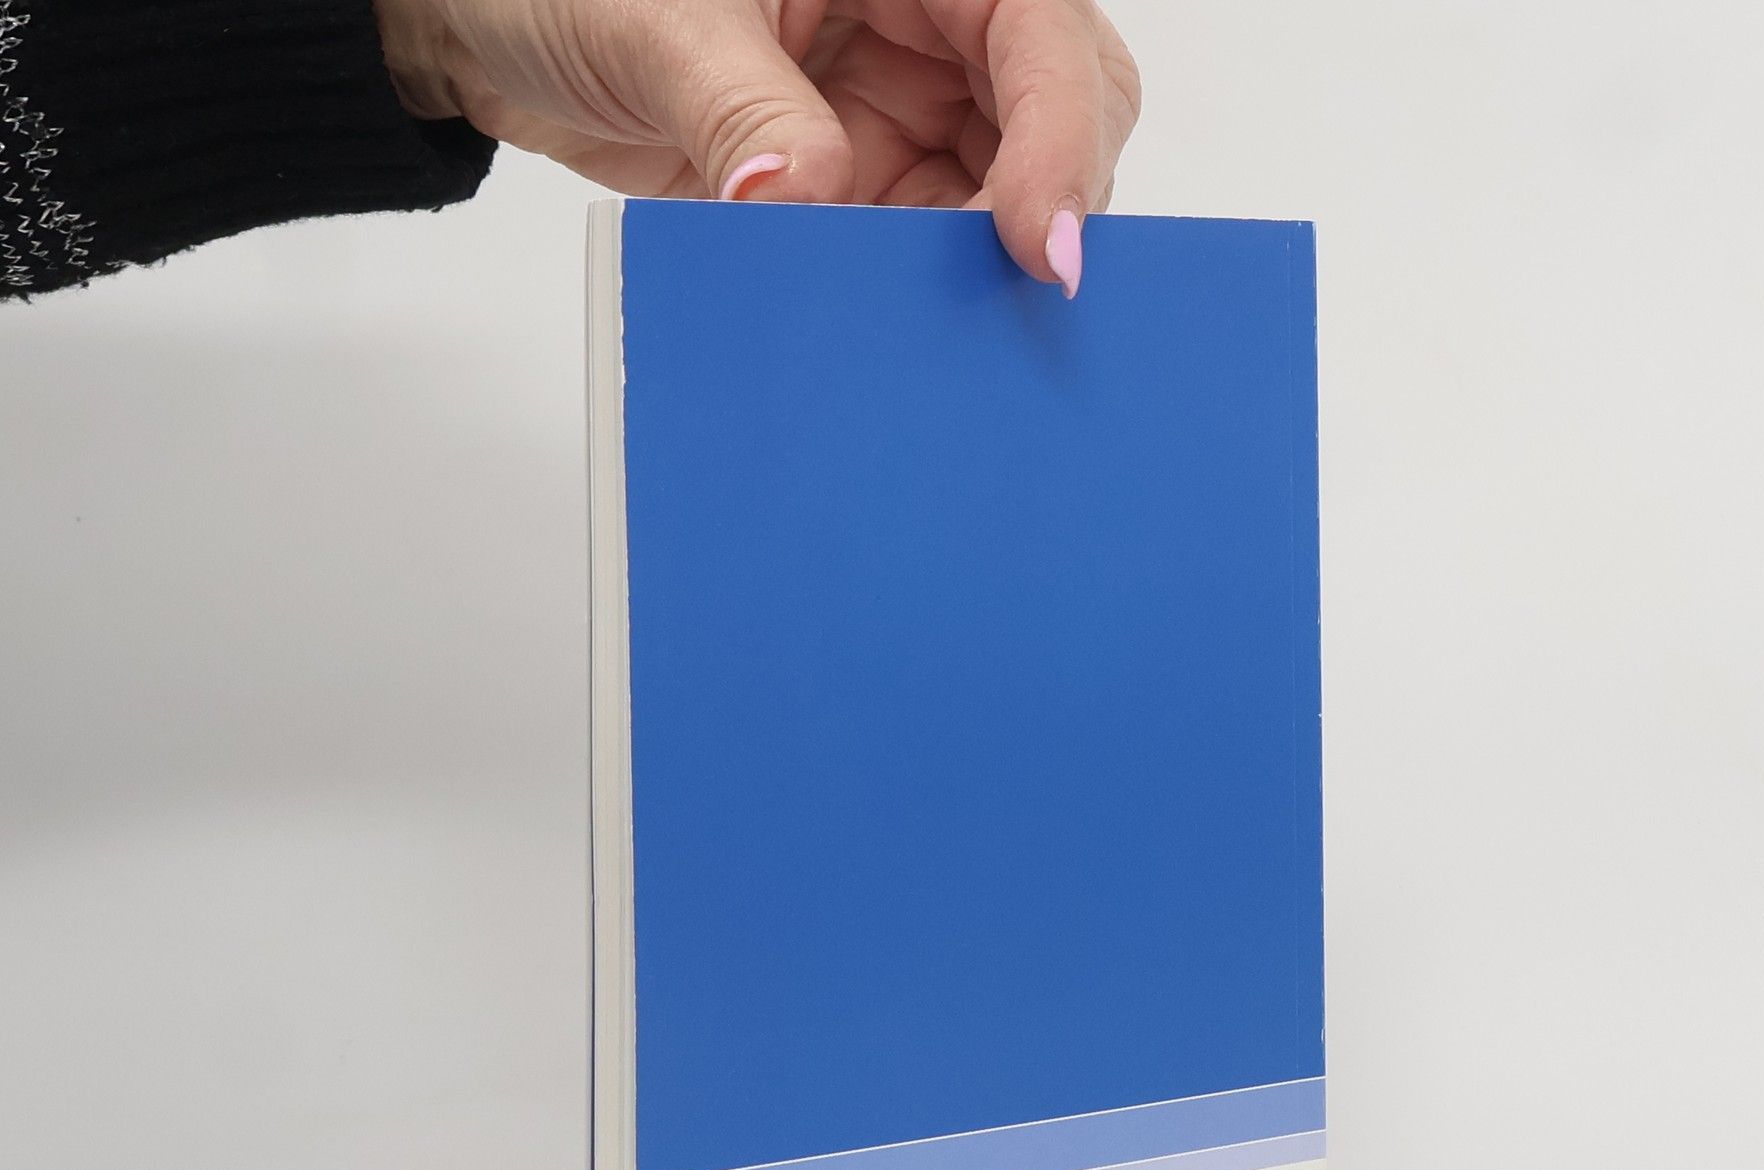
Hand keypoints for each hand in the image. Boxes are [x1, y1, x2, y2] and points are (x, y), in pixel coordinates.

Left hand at [376, 0, 1139, 294]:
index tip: (1036, 242)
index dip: (1059, 134)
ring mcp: (899, 103)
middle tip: (996, 305)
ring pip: (999, 195)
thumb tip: (807, 200)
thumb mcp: (654, 22)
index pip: (1036, 31)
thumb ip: (742, 111)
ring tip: (922, 328)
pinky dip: (910, 296)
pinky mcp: (861, 178)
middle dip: (1038, 207)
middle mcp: (925, 17)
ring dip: (972, 268)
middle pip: (1054, 113)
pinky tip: (882, 330)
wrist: (490, 22)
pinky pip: (920, 247)